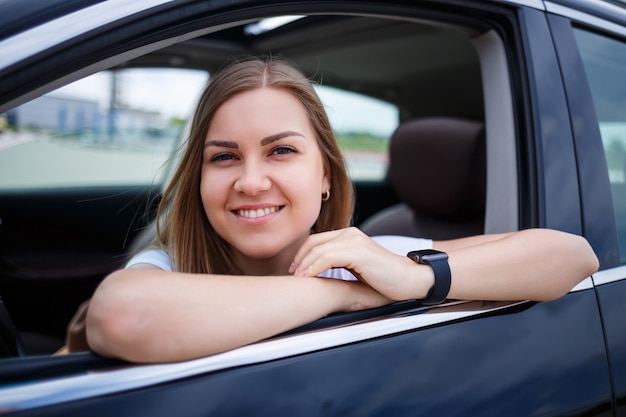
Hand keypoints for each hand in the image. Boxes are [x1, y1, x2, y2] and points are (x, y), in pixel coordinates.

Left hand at [290, 227, 431, 300]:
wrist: (409, 280)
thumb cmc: (385, 278)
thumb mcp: (358, 266)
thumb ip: (341, 262)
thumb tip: (320, 271)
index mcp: (350, 235)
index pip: (317, 240)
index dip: (302, 253)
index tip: (294, 269)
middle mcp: (350, 234)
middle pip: (314, 242)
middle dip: (299, 258)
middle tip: (291, 273)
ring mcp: (354, 241)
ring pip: (318, 250)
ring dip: (304, 265)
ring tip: (297, 279)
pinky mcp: (358, 252)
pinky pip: (327, 258)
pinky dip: (314, 269)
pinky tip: (308, 279)